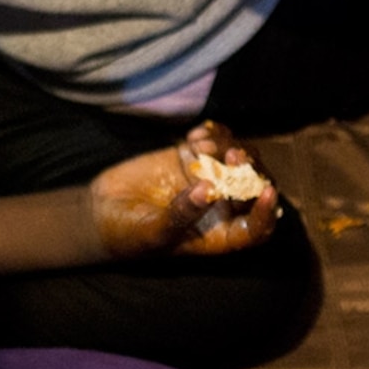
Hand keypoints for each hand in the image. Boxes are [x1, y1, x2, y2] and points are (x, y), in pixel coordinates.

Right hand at [88, 123, 281, 258]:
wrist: (100, 211)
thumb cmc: (128, 235)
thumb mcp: (154, 231)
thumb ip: (182, 214)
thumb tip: (209, 189)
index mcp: (218, 235)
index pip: (255, 228)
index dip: (266, 213)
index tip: (268, 192)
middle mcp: (220, 207)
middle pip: (253, 186)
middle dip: (249, 169)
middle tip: (231, 154)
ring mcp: (208, 179)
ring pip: (238, 159)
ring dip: (228, 146)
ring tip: (200, 144)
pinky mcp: (193, 157)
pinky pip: (217, 141)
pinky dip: (213, 133)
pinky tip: (194, 135)